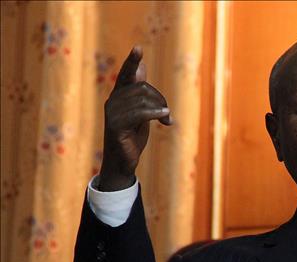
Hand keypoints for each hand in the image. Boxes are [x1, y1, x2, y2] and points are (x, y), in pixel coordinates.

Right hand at [99, 45, 170, 190]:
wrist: (123, 161)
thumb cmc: (132, 136)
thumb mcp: (140, 111)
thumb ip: (140, 91)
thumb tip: (141, 67)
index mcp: (119, 95)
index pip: (125, 74)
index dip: (132, 62)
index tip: (138, 48)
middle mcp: (113, 101)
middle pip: (142, 87)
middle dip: (160, 99)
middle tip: (167, 115)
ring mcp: (112, 113)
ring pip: (143, 99)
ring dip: (161, 109)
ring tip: (166, 120)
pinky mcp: (116, 126)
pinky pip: (140, 113)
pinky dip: (156, 114)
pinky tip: (166, 120)